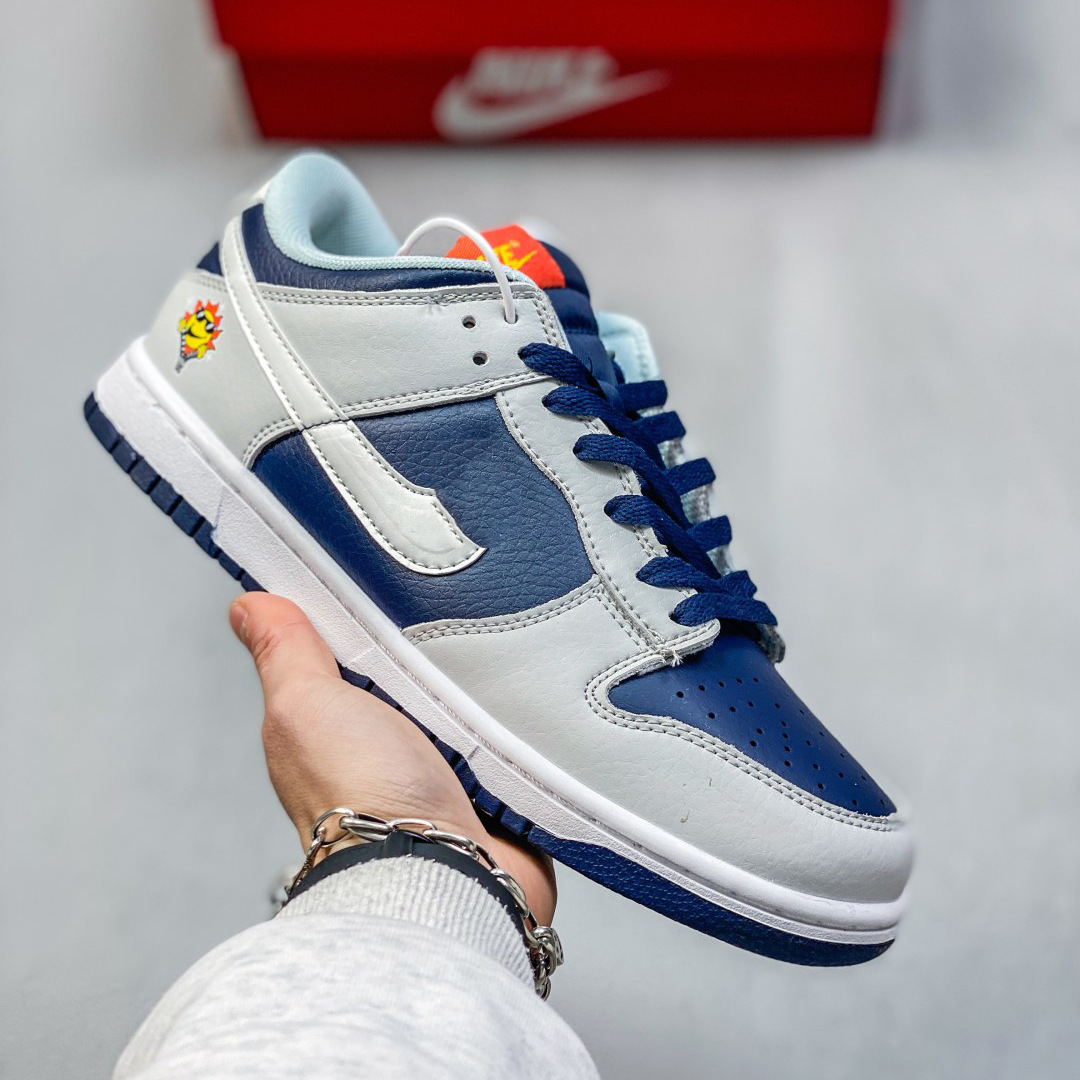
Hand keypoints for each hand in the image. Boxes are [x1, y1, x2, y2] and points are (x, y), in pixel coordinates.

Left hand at [230, 593, 555, 923]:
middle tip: (457, 622)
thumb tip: (248, 606)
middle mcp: (386, 749)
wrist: (442, 871)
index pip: (354, 650)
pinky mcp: (494, 789)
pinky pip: (515, 736)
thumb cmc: (364, 800)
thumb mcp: (306, 704)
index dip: (372, 615)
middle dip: (439, 649)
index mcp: (334, 726)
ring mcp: (443, 771)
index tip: (395, 579)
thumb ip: (285, 653)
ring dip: (486, 686)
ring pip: (472, 702)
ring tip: (497, 660)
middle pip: (420, 672)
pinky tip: (525, 703)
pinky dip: (521, 723)